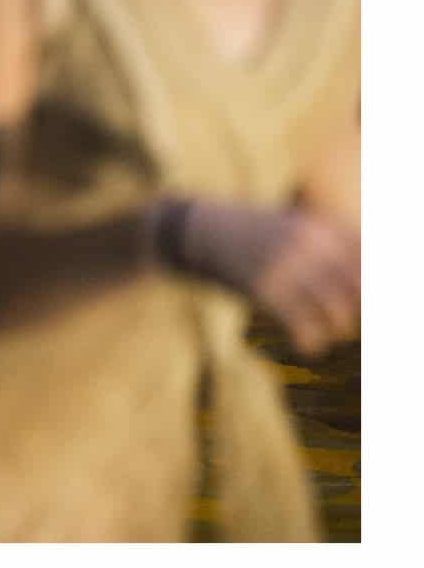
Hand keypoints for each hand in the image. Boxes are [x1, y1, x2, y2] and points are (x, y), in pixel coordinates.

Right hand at [160, 198, 359, 356]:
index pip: (372, 261)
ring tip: (321, 331)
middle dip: (356, 311)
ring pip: (339, 315)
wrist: (195, 231)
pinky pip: (304, 327)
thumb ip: (331, 243)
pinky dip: (310, 342)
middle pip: (361, 292)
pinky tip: (304, 343)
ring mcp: (287, 266)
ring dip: (334, 330)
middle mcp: (310, 243)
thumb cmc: (248, 232)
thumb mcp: (292, 224)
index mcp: (321, 225)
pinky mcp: (263, 289)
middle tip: (340, 319)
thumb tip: (365, 285)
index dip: (371, 287)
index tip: (361, 301)